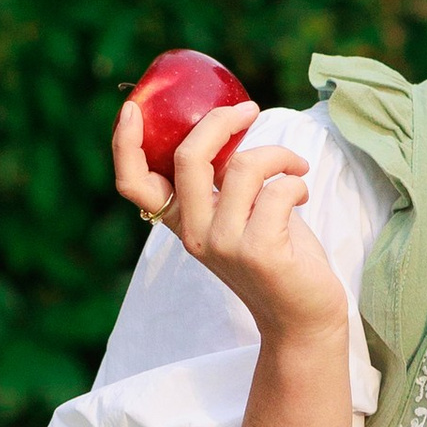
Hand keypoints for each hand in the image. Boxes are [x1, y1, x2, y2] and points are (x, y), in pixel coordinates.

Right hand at [111, 96, 346, 354]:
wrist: (302, 317)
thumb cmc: (276, 255)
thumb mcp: (237, 214)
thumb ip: (223, 181)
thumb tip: (226, 126)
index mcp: (182, 221)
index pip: (134, 184)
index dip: (124, 145)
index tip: (131, 109)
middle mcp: (194, 233)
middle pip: (188, 158)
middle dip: (220, 121)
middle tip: (249, 110)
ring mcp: (224, 244)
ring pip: (243, 166)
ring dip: (279, 155)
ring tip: (295, 168)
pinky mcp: (260, 252)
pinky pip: (278, 190)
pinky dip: (297, 181)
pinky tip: (302, 195)